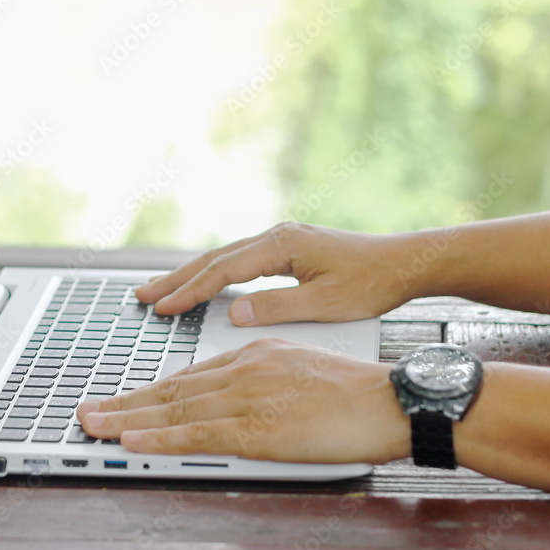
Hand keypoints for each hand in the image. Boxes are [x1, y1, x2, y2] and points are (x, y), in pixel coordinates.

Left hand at [76, 337, 409, 462]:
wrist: (390, 399)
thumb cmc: (355, 390)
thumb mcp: (300, 367)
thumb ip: (262, 378)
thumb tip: (234, 397)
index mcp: (254, 354)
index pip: (189, 374)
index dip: (150, 391)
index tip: (124, 400)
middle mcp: (243, 369)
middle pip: (171, 388)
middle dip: (125, 402)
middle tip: (87, 411)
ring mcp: (248, 396)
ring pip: (174, 410)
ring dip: (127, 420)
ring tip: (93, 425)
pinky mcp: (258, 426)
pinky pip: (197, 434)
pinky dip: (160, 439)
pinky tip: (132, 441)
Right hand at [135, 222, 418, 325]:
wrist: (406, 263)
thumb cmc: (374, 282)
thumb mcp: (326, 302)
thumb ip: (278, 307)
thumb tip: (234, 313)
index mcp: (283, 245)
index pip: (224, 269)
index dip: (190, 290)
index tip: (162, 306)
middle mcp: (278, 236)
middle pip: (215, 258)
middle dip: (177, 278)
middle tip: (142, 295)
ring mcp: (283, 240)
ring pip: (226, 257)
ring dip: (192, 275)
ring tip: (162, 290)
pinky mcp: (290, 249)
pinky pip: (241, 260)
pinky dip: (216, 273)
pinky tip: (205, 284)